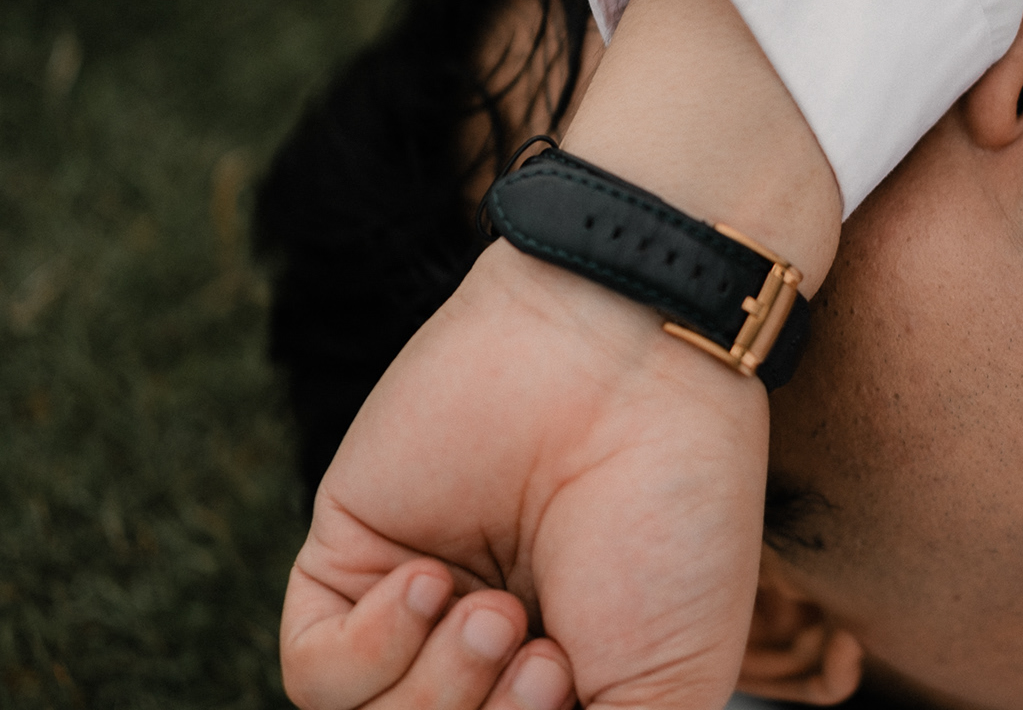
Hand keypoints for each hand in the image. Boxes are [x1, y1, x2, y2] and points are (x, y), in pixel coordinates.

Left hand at [280, 0, 839, 709]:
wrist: (634, 370)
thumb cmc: (678, 516)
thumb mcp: (671, 690)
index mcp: (572, 680)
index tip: (578, 686)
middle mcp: (491, 655)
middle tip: (547, 659)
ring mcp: (419, 606)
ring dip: (437, 692)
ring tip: (501, 613)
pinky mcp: (354, 554)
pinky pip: (318, 673)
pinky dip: (372, 651)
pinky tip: (430, 582)